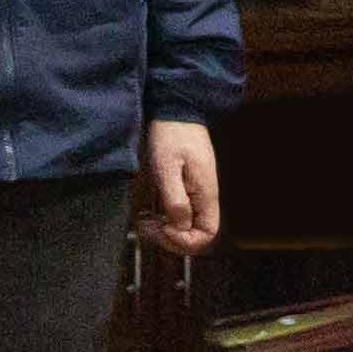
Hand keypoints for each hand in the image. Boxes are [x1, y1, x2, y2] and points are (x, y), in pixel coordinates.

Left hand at [140, 118, 222, 256]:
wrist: (176, 110)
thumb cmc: (172, 135)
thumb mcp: (167, 168)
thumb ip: (175, 200)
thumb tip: (178, 226)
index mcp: (206, 194)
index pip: (207, 235)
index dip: (184, 240)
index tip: (163, 227)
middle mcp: (205, 197)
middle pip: (196, 235)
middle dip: (171, 239)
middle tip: (148, 227)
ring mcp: (197, 193)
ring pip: (187, 227)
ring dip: (165, 231)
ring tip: (145, 222)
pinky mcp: (187, 188)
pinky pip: (180, 214)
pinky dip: (164, 220)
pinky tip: (149, 215)